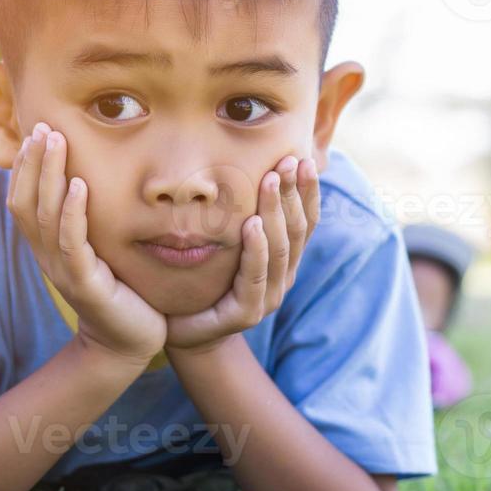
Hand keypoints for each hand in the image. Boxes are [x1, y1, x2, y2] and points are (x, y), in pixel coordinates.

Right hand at [9, 122, 166, 365]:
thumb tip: (84, 178)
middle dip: (33, 161)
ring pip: (45, 216)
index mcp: (45, 247)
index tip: (34, 132)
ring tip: (57, 142)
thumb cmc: (118, 290)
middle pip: (26, 202)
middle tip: (43, 127)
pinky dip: (74, 212)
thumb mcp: (95, 250)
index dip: (24, 166)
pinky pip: (73, 243)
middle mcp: (46, 257)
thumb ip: (82, 220)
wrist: (128, 341)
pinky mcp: (85, 284)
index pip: (21, 200)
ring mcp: (63, 271)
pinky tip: (81, 185)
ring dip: (50, 175)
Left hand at [166, 154, 319, 352]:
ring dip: (276, 211)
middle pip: (296, 230)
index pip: (305, 221)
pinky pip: (255, 275)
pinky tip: (253, 224)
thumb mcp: (227, 245)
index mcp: (284, 260)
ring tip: (270, 180)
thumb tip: (250, 168)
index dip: (307, 191)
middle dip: (292, 192)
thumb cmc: (204, 282)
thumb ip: (243, 216)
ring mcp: (268, 297)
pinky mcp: (247, 313)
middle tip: (287, 160)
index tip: (305, 157)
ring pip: (279, 249)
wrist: (183, 332)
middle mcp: (283, 277)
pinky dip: (255, 248)